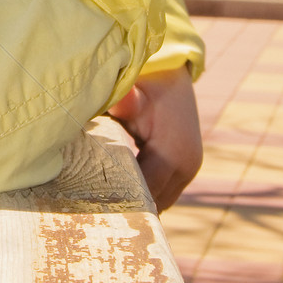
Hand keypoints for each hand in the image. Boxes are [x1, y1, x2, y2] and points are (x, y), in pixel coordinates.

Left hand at [108, 66, 203, 211]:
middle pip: (154, 203)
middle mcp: (187, 167)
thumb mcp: (132, 95)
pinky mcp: (186, 168)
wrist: (172, 72)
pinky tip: (122, 191)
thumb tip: (113, 107)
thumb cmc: (147, 84)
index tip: (93, 205)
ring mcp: (189, 169)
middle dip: (128, 205)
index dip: (119, 199)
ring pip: (160, 201)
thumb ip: (122, 107)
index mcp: (174, 154)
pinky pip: (163, 192)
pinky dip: (145, 192)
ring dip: (138, 201)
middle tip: (96, 210)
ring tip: (107, 205)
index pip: (144, 192)